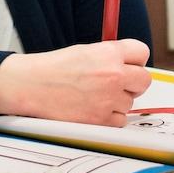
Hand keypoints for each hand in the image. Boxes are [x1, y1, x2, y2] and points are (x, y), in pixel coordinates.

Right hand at [0, 40, 152, 123]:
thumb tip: (130, 63)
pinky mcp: (101, 120)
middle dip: (133, 82)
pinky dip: (109, 118)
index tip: (129, 64)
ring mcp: (108, 99)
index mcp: (109, 52)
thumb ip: (110, 56)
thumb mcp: (84, 51)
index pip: (142, 52)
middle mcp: (113, 74)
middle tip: (116, 84)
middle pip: (144, 80)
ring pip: (131, 102)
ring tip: (94, 97)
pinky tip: (92, 110)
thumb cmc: (52, 69)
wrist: (29, 87)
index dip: (135, 59)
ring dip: (118, 102)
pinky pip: (120, 121)